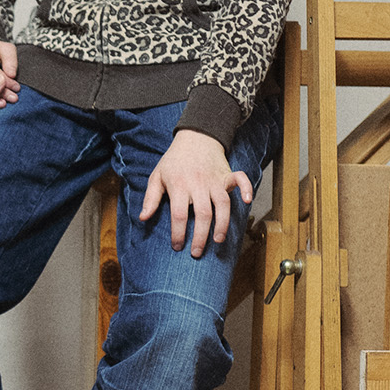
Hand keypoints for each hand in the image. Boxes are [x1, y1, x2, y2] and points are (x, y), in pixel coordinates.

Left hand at [140, 128, 253, 256]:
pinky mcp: (227, 175)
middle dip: (201, 236)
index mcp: (179, 186)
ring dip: (222, 224)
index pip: (179, 215)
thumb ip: (151, 198)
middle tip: (197, 252)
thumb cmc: (174, 161)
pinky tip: (246, 201)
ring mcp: (214, 180)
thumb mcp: (157, 176)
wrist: (194, 137)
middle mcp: (198, 184)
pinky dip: (246, 189)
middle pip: (203, 214)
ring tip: (218, 240)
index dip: (178, 233)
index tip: (178, 246)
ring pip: (222, 204)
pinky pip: (240, 180)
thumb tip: (143, 218)